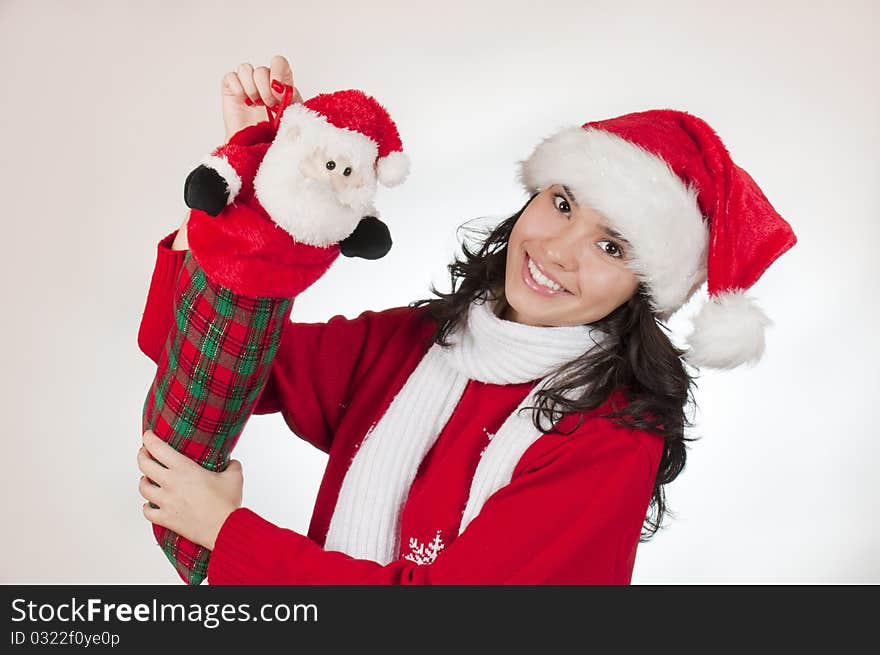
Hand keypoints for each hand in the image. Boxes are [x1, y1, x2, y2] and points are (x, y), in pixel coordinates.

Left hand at [137, 430, 242, 550]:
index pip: (158, 448)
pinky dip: (147, 507)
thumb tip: (232, 463)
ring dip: (144, 481)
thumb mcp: (234, 477)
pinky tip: (150, 504)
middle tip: (144, 453)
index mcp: (184, 469)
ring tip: (147, 478)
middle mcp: (170, 483)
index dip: (149, 439)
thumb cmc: (227, 503)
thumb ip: (232, 465)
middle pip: (144, 465)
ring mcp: (165, 502)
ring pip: (143, 488)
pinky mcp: (166, 518)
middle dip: (142, 456)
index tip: (148, 435)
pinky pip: (147, 512)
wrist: (224, 529)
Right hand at [221, 54, 303, 141]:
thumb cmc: (276, 134)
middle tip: (268, 106)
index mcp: (280, 85)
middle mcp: (263, 82)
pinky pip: (231, 77)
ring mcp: (246, 86)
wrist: (258, 149)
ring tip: (255, 105)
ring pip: (245, 69)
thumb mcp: (292, 116)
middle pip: (262, 69)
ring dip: (252, 88)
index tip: (279, 95)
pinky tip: (244, 102)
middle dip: (266, 88)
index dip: (278, 74)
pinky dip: (237, 88)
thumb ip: (292, 99)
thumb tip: (285, 90)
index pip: (279, 63)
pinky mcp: (231, 91)